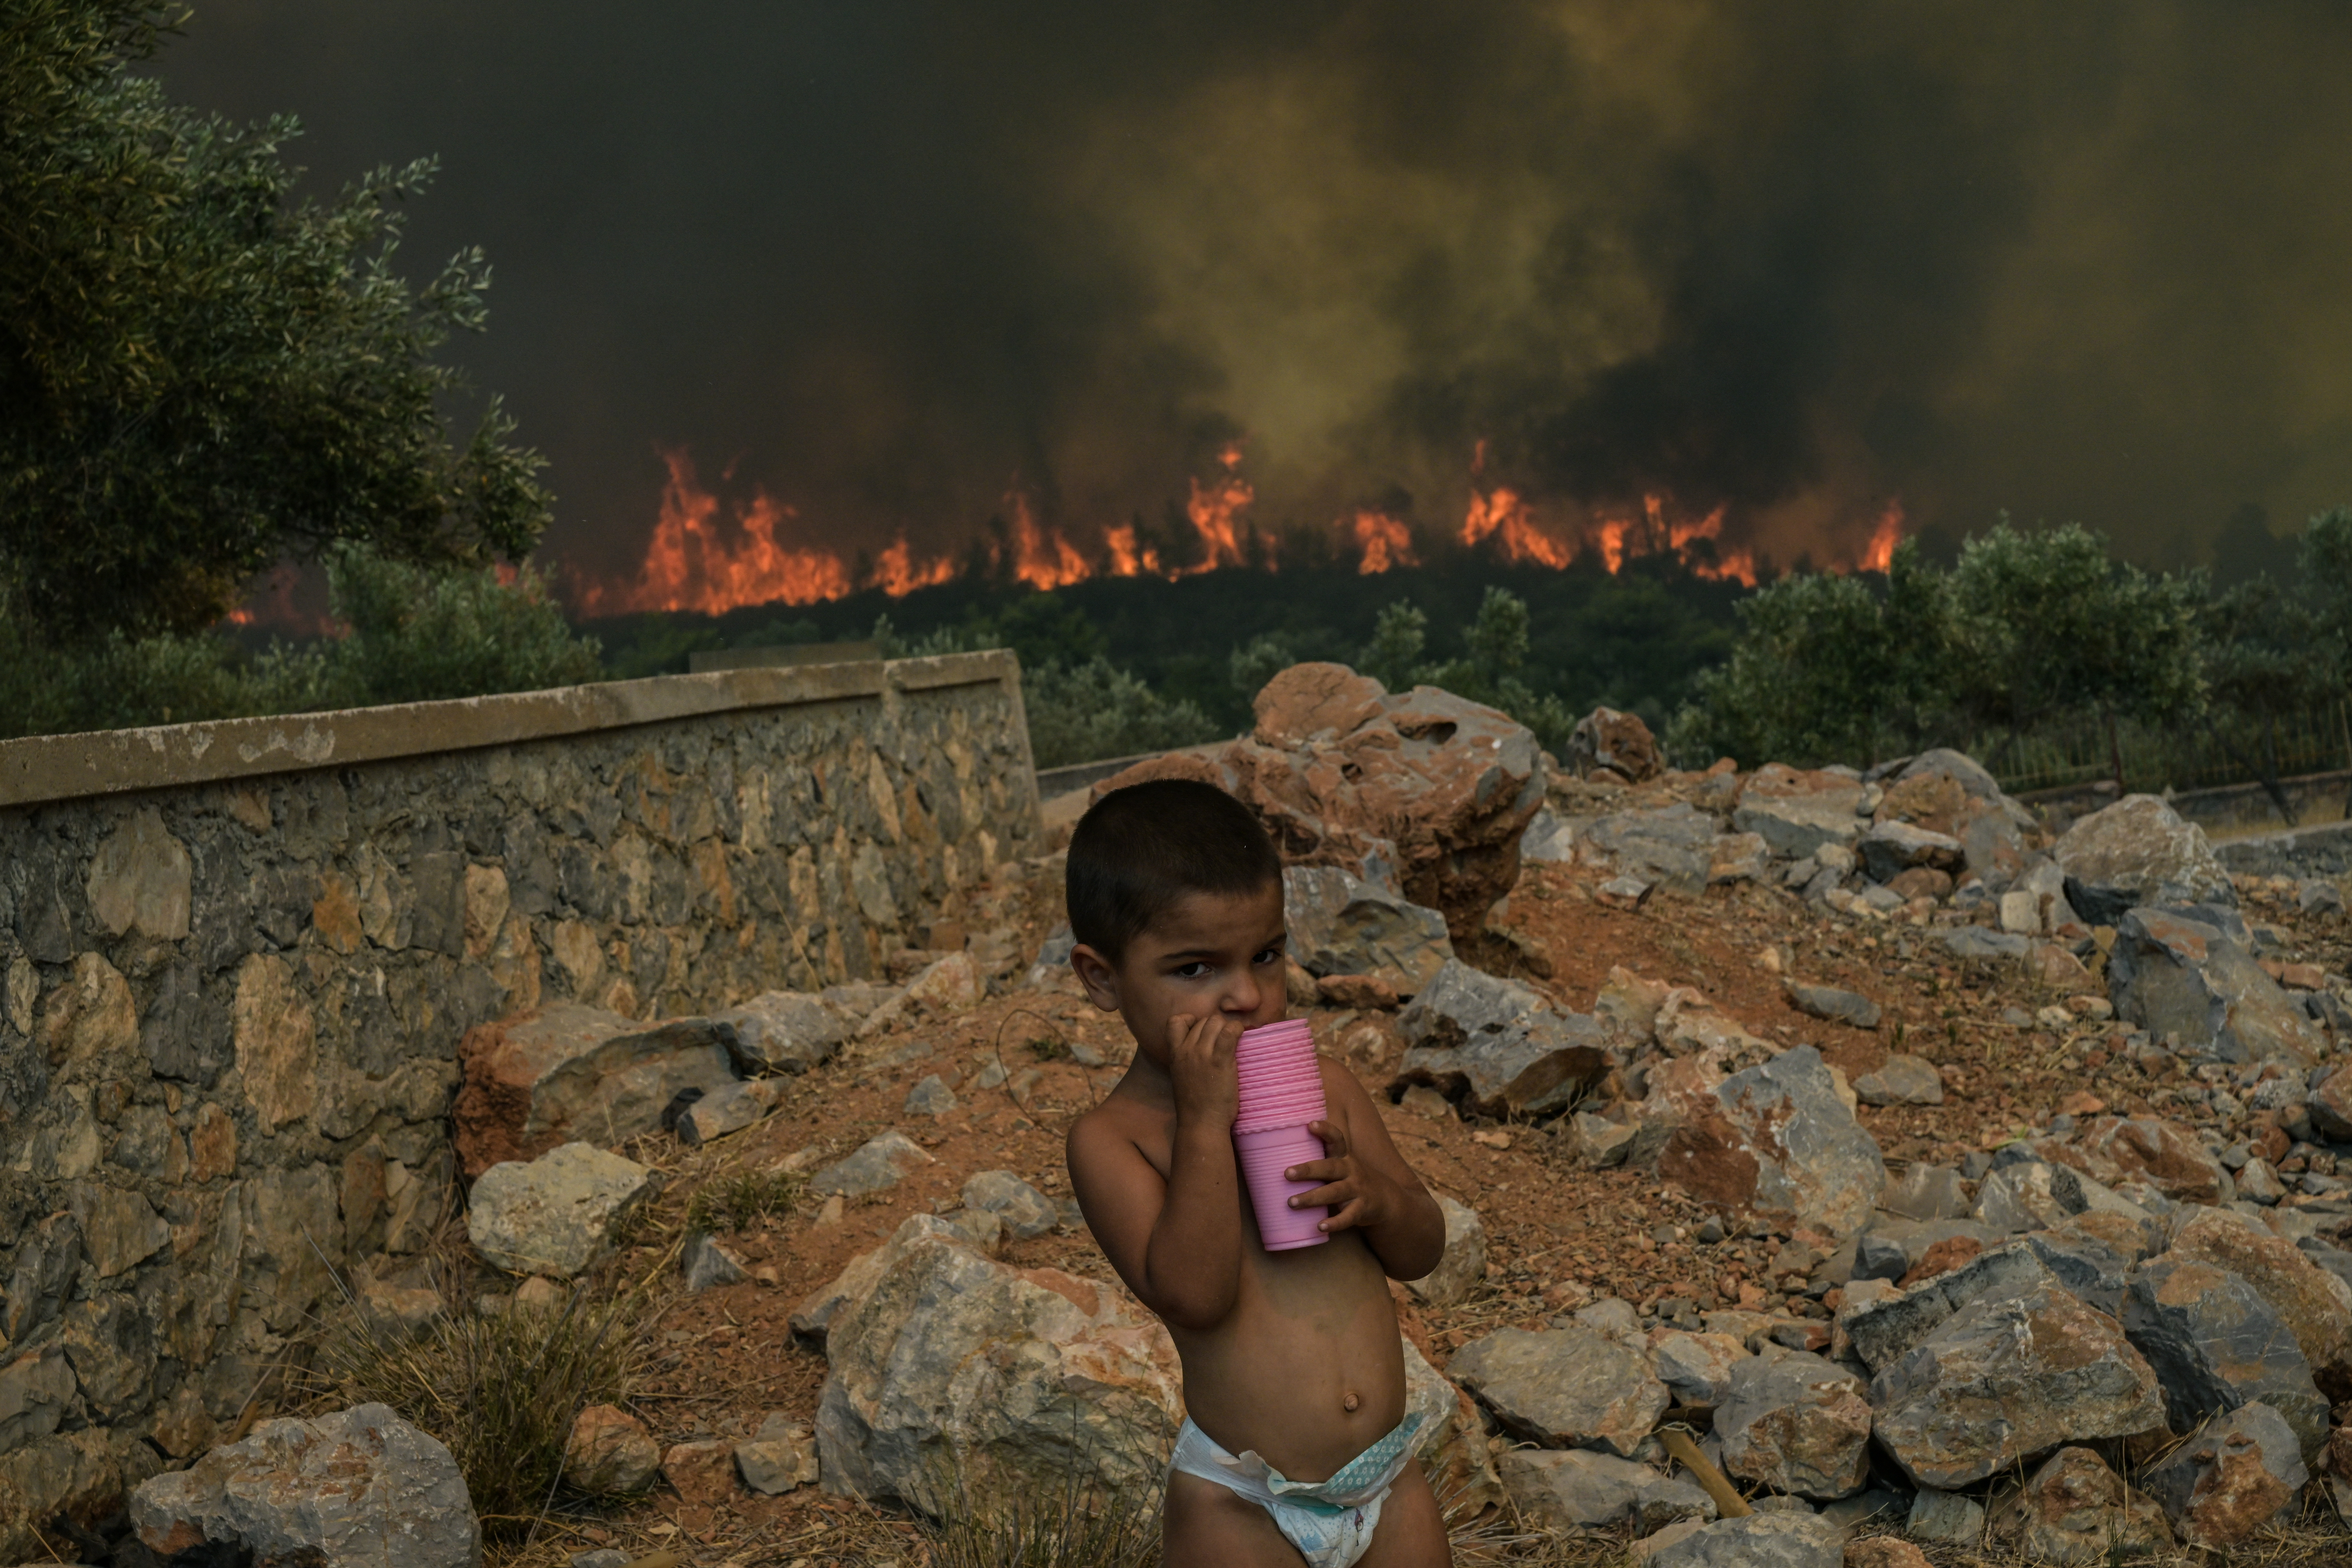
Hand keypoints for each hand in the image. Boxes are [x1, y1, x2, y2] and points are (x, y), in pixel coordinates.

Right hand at [1165, 1013, 1239, 1130]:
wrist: (1201, 1123)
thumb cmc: (1194, 1105)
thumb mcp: (1181, 1077)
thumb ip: (1187, 1059)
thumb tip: (1202, 1047)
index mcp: (1175, 1054)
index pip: (1175, 1021)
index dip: (1190, 1020)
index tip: (1201, 1030)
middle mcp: (1187, 1050)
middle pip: (1203, 1020)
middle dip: (1215, 1026)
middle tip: (1225, 1041)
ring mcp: (1203, 1054)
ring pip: (1216, 1022)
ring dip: (1227, 1027)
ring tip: (1234, 1041)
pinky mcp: (1221, 1061)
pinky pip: (1230, 1032)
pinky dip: (1238, 1030)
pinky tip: (1242, 1037)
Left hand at [1284, 1118, 1397, 1234]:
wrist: (1386, 1200)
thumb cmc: (1352, 1180)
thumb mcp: (1341, 1166)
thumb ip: (1320, 1161)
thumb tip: (1278, 1156)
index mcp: (1344, 1157)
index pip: (1337, 1139)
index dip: (1325, 1131)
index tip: (1310, 1124)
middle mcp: (1351, 1170)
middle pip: (1330, 1167)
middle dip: (1308, 1170)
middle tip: (1286, 1173)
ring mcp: (1358, 1190)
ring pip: (1335, 1192)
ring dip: (1313, 1197)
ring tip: (1291, 1203)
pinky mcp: (1362, 1209)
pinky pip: (1348, 1217)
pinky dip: (1335, 1223)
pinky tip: (1320, 1227)